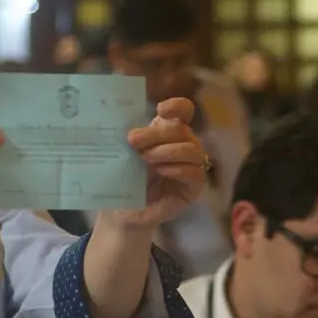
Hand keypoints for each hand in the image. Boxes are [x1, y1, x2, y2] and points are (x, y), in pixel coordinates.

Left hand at [112, 97, 206, 228]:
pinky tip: (161, 171)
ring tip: (145, 159)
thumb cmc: (124, 178)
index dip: (177, 106)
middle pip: (181, 129)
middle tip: (133, 141)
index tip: (160, 109)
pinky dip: (177, 169)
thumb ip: (132, 137)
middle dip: (156, 134)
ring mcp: (191, 166)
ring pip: (190, 149)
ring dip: (165, 151)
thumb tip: (126, 122)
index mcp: (167, 132)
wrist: (123, 211)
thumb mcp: (125, 153)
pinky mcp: (194, 187)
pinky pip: (194, 172)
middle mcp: (183, 145)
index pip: (184, 111)